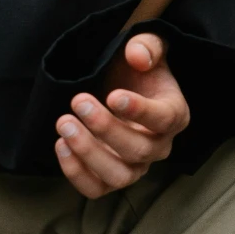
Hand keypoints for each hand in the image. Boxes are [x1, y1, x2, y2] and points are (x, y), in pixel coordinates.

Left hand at [54, 34, 190, 197]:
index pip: (163, 119)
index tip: (113, 95)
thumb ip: (147, 45)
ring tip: (64, 124)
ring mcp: (136, 166)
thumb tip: (137, 56)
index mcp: (173, 113)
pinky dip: (76, 173)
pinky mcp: (110, 177)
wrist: (121, 87)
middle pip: (138, 150)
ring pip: (119, 176)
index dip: (139, 111)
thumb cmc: (135, 69)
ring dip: (89, 153)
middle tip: (78, 101)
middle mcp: (159, 145)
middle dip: (105, 128)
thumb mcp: (145, 47)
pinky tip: (61, 144)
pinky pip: (97, 188)